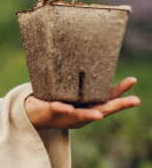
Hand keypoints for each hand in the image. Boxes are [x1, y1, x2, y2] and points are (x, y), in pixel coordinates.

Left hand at [25, 77, 140, 129]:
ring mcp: (66, 115)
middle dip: (118, 106)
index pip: (107, 98)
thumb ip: (77, 79)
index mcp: (87, 106)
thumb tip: (86, 52)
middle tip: (135, 100)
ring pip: (80, 115)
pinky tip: (68, 108)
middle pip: (101, 110)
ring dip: (89, 115)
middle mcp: (81, 113)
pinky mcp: (50, 113)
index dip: (120, 90)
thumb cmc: (54, 99)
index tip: (133, 80)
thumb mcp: (68, 89)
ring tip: (98, 114)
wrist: (32, 113)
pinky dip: (62, 108)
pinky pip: (56, 109)